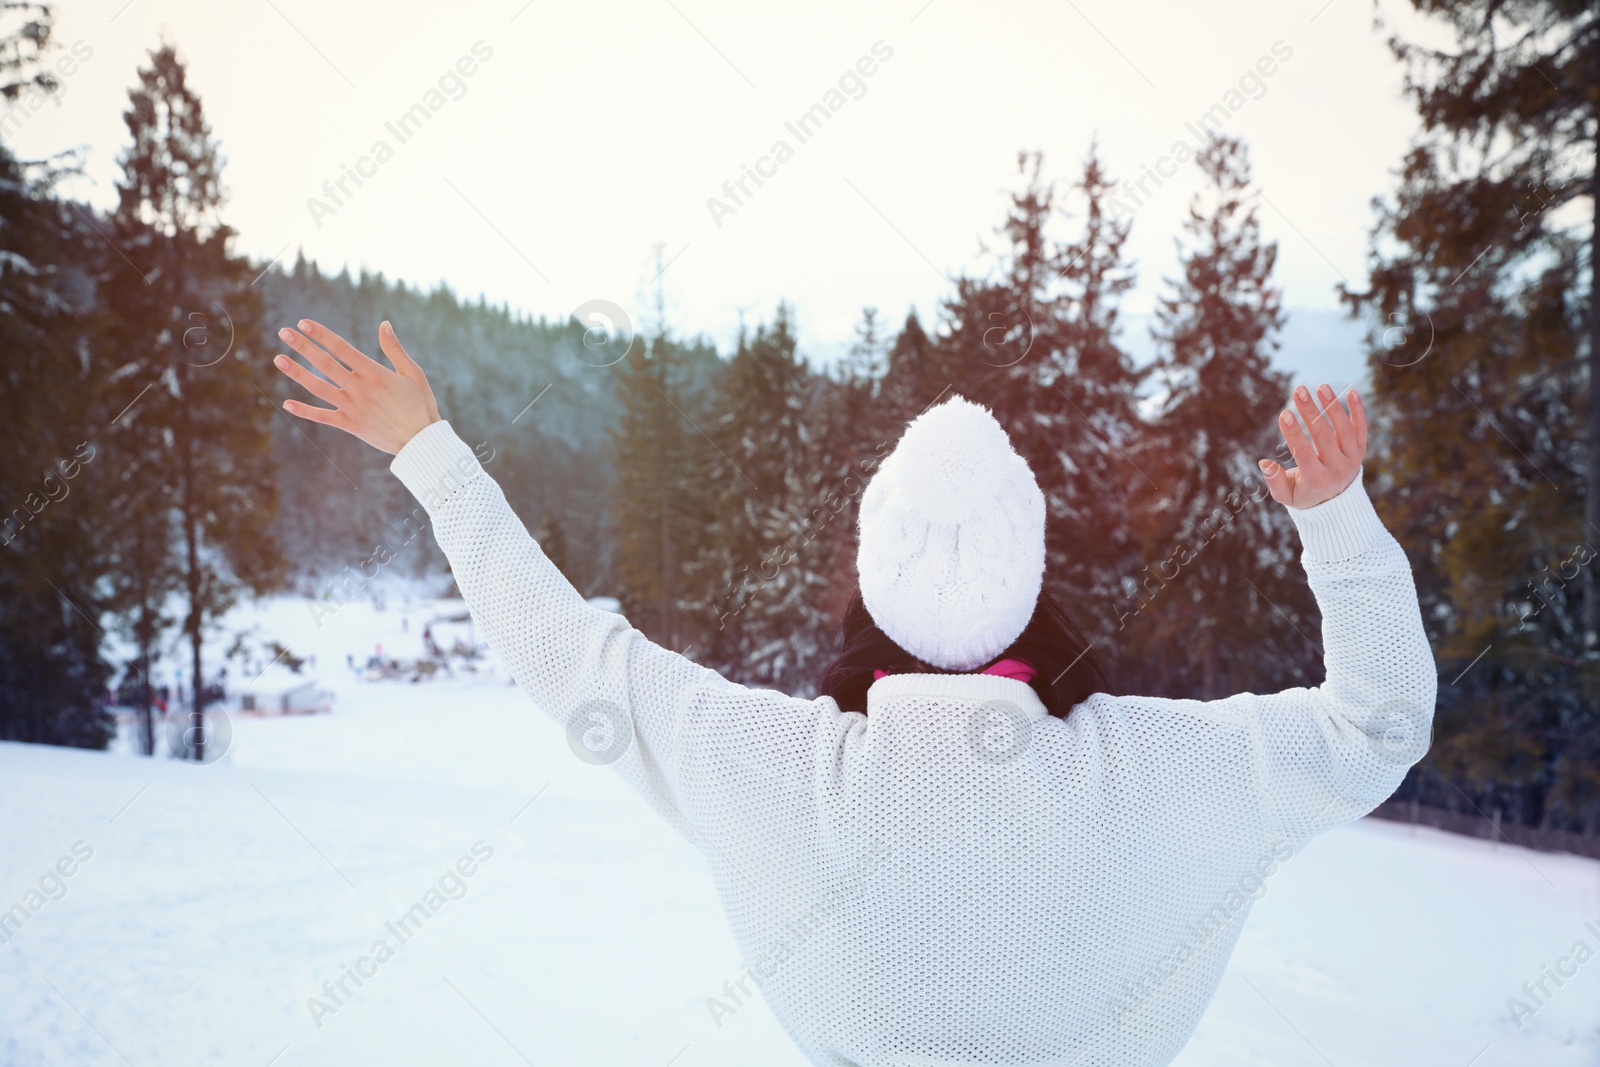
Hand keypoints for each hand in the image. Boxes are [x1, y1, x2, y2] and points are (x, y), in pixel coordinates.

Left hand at [273, 319, 440, 454]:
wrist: (421, 442)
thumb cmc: (421, 405)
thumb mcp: (413, 373)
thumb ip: (395, 349)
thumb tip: (383, 324)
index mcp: (375, 373)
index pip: (342, 349)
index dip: (321, 334)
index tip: (304, 323)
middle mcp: (360, 389)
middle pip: (325, 364)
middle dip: (303, 346)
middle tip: (283, 332)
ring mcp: (353, 408)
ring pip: (319, 388)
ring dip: (297, 373)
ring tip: (278, 359)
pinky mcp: (351, 424)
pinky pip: (323, 417)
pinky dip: (305, 411)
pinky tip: (287, 403)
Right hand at [1258, 382, 1366, 508]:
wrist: (1336, 503)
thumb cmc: (1304, 494)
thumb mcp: (1286, 495)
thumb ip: (1275, 481)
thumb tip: (1264, 462)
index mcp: (1317, 480)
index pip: (1304, 453)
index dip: (1293, 433)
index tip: (1284, 413)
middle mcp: (1338, 469)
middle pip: (1323, 436)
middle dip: (1310, 412)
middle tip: (1299, 390)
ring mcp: (1352, 458)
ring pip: (1344, 430)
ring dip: (1333, 407)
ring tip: (1321, 387)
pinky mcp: (1361, 450)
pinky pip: (1361, 429)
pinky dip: (1358, 411)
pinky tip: (1350, 393)